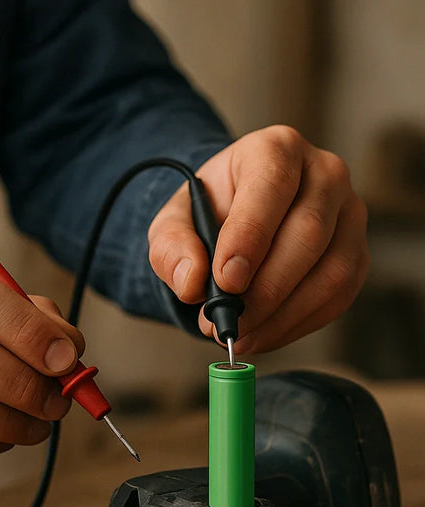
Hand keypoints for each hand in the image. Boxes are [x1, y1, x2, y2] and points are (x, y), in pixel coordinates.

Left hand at [148, 125, 368, 352]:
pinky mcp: (356, 255)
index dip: (250, 237)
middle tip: (228, 322)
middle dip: (265, 289)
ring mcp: (349, 215)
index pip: (271, 186)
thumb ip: (173, 247)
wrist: (234, 219)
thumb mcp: (173, 223)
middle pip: (308, 233)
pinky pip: (338, 297)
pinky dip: (297, 324)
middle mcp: (324, 174)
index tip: (225, 281)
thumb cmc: (207, 214)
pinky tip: (263, 334)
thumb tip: (192, 283)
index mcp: (274, 150)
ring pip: (331, 271)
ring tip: (241, 334)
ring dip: (282, 314)